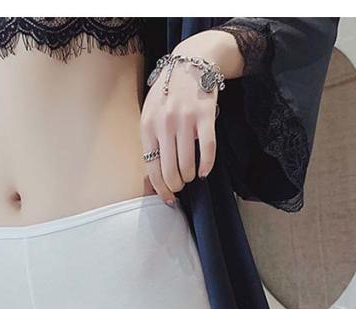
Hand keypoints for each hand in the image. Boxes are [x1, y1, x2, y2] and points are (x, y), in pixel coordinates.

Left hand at [140, 30, 241, 203]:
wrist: (190, 64)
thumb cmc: (168, 95)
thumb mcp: (150, 115)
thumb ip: (151, 142)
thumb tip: (151, 179)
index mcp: (147, 127)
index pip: (152, 168)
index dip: (161, 188)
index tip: (168, 198)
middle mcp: (165, 124)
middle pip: (170, 170)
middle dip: (176, 185)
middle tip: (181, 185)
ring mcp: (185, 120)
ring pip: (187, 164)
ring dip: (189, 176)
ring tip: (191, 175)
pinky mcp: (205, 115)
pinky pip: (208, 149)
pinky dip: (207, 165)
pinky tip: (205, 171)